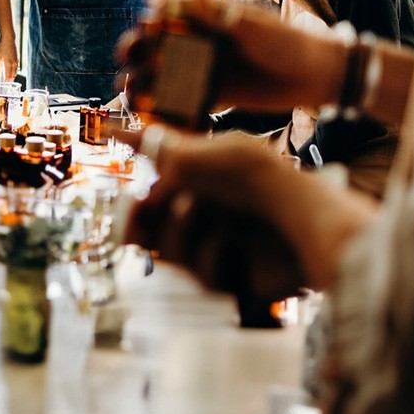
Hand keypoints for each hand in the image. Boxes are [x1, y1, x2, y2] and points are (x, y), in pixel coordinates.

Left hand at [0, 36, 18, 80]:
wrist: (8, 39)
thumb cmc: (2, 47)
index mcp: (9, 64)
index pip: (8, 75)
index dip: (7, 80)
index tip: (4, 83)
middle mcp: (14, 63)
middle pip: (13, 74)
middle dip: (11, 79)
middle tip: (7, 83)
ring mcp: (16, 60)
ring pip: (16, 70)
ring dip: (13, 75)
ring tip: (10, 78)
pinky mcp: (17, 57)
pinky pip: (17, 66)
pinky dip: (15, 70)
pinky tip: (13, 70)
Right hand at [119, 0, 346, 116]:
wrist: (317, 77)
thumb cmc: (287, 42)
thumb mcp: (251, 25)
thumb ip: (217, 12)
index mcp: (207, 16)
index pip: (167, 7)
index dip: (150, 14)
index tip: (145, 24)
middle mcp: (200, 40)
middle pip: (157, 42)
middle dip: (137, 48)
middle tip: (127, 56)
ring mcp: (205, 68)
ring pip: (164, 73)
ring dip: (143, 79)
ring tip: (127, 90)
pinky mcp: (214, 94)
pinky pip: (184, 101)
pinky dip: (166, 106)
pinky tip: (151, 114)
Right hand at [123, 128, 306, 299]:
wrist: (298, 208)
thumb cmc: (248, 174)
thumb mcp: (194, 152)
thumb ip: (154, 147)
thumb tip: (116, 134)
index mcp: (195, 182)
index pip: (151, 189)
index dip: (128, 193)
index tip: (118, 183)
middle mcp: (203, 215)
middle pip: (149, 233)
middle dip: (136, 222)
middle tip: (136, 209)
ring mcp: (216, 248)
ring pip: (168, 254)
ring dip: (176, 228)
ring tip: (193, 207)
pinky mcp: (231, 279)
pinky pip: (202, 274)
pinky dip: (212, 251)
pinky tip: (230, 240)